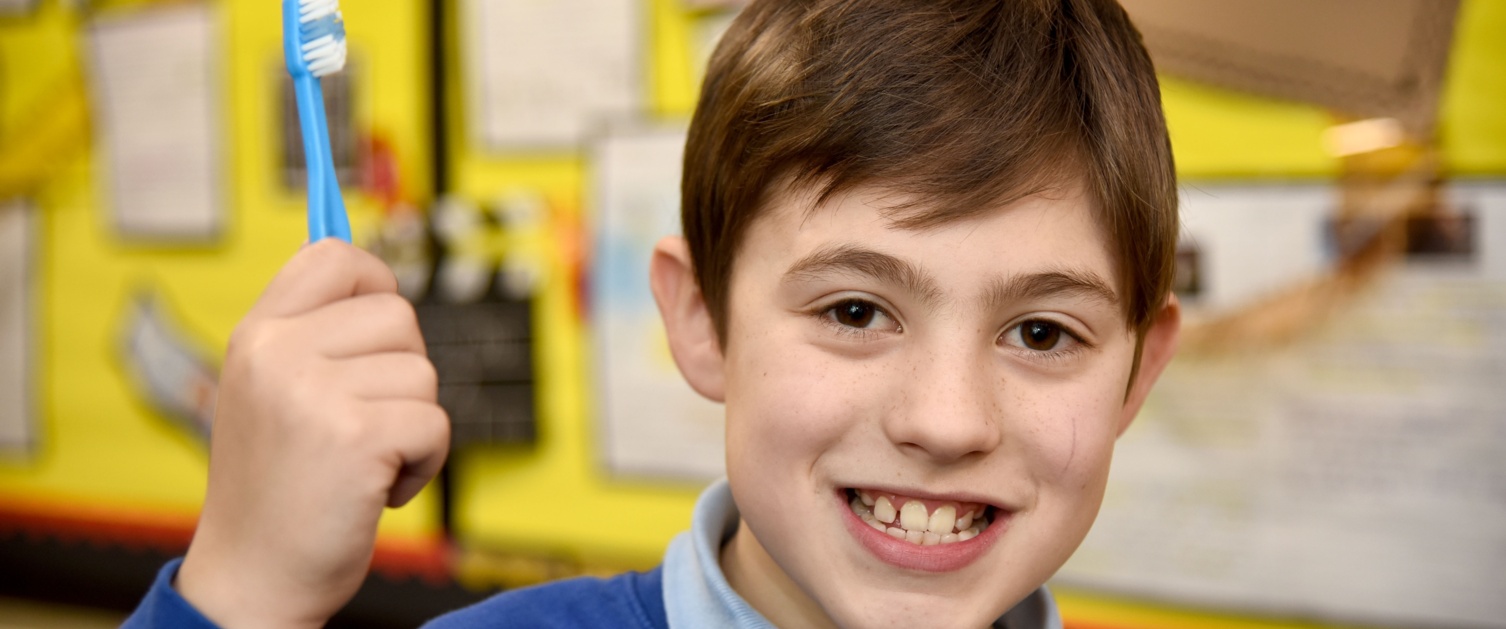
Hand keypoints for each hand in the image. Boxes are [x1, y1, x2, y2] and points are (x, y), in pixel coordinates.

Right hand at [177, 239, 449, 627]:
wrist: (252, 581)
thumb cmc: (276, 488)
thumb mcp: (268, 393)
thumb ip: (311, 334)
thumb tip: (377, 278)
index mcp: (256, 334)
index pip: (333, 254)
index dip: (375, 282)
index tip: (377, 329)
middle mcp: (278, 355)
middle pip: (398, 315)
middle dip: (402, 372)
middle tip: (363, 422)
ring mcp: (314, 394)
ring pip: (423, 373)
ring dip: (413, 424)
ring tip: (364, 463)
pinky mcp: (357, 438)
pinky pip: (436, 424)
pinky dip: (424, 463)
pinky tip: (379, 490)